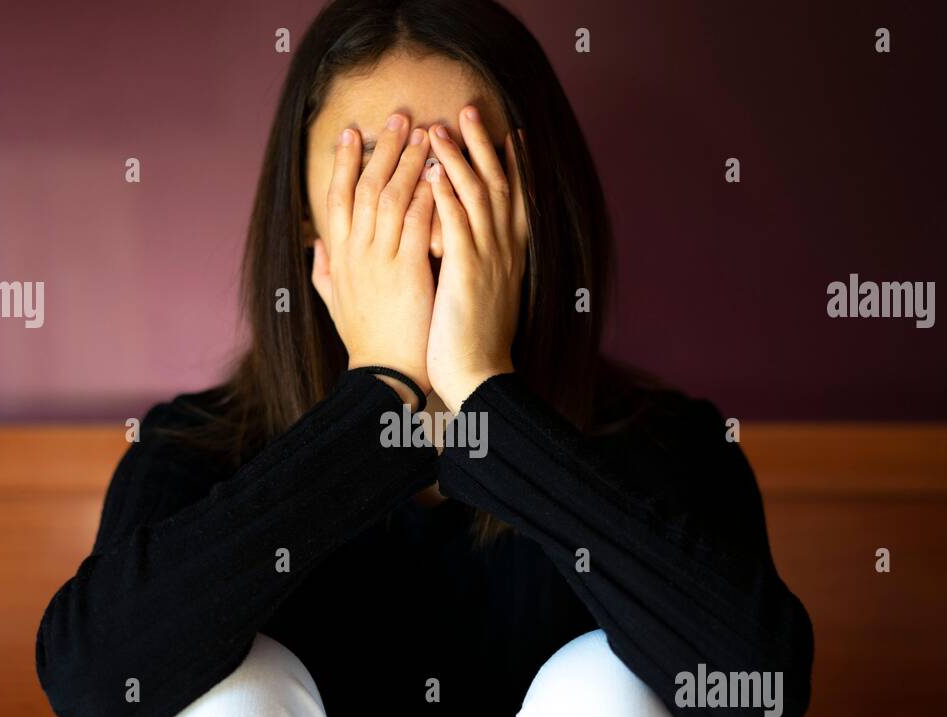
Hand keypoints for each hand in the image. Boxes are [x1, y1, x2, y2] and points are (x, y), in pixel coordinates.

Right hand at [310, 113, 436, 403]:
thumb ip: (323, 271)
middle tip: (399, 117)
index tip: (351, 133)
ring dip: (408, 161)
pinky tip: (440, 172)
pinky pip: (417, 222)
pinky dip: (427, 194)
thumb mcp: (334, 304)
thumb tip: (315, 245)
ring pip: (391, 196)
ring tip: (424, 132)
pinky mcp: (407, 272)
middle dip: (382, 148)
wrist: (385, 377)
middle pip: (364, 186)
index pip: (336, 198)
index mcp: (338, 258)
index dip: (343, 162)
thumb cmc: (366, 342)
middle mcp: (355, 253)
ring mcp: (379, 261)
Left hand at [425, 106, 527, 412]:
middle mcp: (505, 250)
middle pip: (499, 183)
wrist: (479, 377)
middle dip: (483, 145)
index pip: (514, 198)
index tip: (508, 134)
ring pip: (477, 195)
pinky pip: (457, 224)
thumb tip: (465, 251)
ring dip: (459, 158)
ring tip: (440, 127)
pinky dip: (446, 195)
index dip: (512, 163)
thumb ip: (474, 267)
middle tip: (468, 110)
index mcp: (508, 256)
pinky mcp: (467, 272)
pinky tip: (432, 172)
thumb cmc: (472, 342)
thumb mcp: (480, 297)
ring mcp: (488, 259)